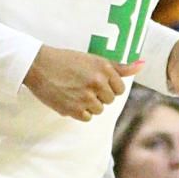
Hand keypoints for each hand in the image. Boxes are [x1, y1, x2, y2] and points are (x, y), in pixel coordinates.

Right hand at [23, 46, 140, 122]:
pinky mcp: (72, 109)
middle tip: (81, 86)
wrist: (37, 66)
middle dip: (98, 96)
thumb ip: (118, 67)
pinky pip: (86, 118)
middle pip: (109, 100)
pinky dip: (79, 112)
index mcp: (103, 69)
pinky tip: (70, 100)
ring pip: (98, 110)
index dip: (107, 87)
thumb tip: (142, 65)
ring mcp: (85, 97)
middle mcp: (96, 82)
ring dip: (89, 105)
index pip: (120, 89)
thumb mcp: (93, 59)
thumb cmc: (65, 60)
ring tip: (74, 93)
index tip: (94, 82)